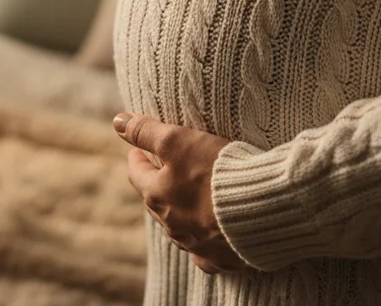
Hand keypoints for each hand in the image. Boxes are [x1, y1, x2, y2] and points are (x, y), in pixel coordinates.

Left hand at [114, 112, 248, 274]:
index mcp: (158, 196)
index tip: (138, 150)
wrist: (263, 208)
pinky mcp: (220, 258)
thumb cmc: (217, 170)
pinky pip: (203, 253)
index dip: (137, 158)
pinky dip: (201, 242)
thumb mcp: (178, 141)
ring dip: (178, 212)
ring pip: (178, 227)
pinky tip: (205, 238)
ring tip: (186, 198)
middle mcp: (172, 225)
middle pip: (155, 201)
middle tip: (162, 169)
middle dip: (156, 184)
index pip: (137, 174)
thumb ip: (146, 132)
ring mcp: (195, 245)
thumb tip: (117, 121)